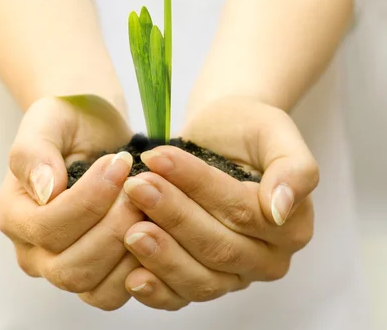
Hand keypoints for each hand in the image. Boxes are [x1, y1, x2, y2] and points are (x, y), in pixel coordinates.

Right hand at [0, 96, 143, 310]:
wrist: (97, 127)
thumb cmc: (70, 120)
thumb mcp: (48, 119)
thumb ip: (35, 152)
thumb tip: (44, 189)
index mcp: (15, 214)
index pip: (48, 227)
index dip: (89, 200)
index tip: (119, 163)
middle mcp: (34, 250)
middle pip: (70, 268)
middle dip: (113, 228)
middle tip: (141, 188)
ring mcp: (65, 266)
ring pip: (94, 287)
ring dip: (130, 249)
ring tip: (150, 206)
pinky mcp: (97, 274)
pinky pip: (115, 292)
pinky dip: (140, 269)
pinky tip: (156, 229)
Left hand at [121, 96, 318, 309]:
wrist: (220, 133)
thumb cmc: (246, 127)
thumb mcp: (275, 130)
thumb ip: (294, 168)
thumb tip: (280, 211)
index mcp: (292, 224)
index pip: (243, 210)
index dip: (199, 187)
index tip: (160, 158)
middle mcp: (268, 257)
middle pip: (218, 245)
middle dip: (173, 215)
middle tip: (136, 186)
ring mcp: (236, 275)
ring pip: (200, 277)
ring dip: (161, 253)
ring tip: (129, 225)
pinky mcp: (205, 280)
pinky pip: (183, 296)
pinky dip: (158, 290)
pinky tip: (132, 276)